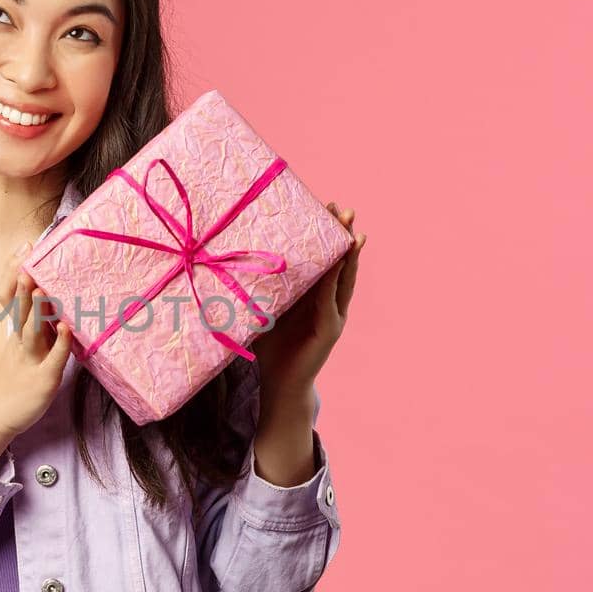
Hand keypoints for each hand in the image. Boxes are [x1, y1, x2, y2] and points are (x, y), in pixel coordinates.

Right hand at [0, 242, 73, 456]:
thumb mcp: (19, 349)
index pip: (13, 298)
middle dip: (23, 285)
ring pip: (32, 332)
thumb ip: (32, 326)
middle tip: (26, 259)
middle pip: (19, 310)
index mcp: (15, 334)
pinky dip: (60, 343)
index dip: (16, 274)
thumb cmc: (14, 381)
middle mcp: (20, 344)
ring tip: (41, 288)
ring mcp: (30, 361)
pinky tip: (67, 328)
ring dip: (37, 310)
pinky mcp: (43, 381)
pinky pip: (52, 359)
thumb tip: (53, 304)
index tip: (23, 248)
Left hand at [250, 202, 363, 407]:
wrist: (278, 384)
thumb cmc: (270, 348)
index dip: (330, 235)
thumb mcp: (265, 310)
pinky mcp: (329, 331)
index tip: (329, 207)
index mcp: (315, 295)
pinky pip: (332, 302)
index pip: (326, 258)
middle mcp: (329, 302)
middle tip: (347, 210)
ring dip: (350, 256)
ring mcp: (333, 316)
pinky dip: (335, 283)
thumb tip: (235, 258)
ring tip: (357, 234)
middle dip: (345, 236)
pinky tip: (338, 266)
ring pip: (345, 280)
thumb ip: (263, 288)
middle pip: (342, 263)